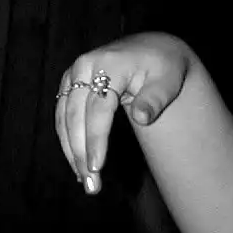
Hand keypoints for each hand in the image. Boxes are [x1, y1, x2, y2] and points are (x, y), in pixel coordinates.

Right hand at [53, 33, 193, 194]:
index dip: (95, 138)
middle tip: (91, 184)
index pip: (98, 107)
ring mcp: (71, 76)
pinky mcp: (67, 85)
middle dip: (79, 151)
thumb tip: (143, 119)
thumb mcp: (169, 79)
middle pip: (75, 115)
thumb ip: (157, 98)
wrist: (149, 49)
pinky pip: (62, 116)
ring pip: (63, 118)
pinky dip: (67, 140)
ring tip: (85, 181)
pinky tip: (77, 163)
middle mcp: (83, 67)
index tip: (97, 166)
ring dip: (71, 150)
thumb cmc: (164, 67)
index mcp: (107, 63)